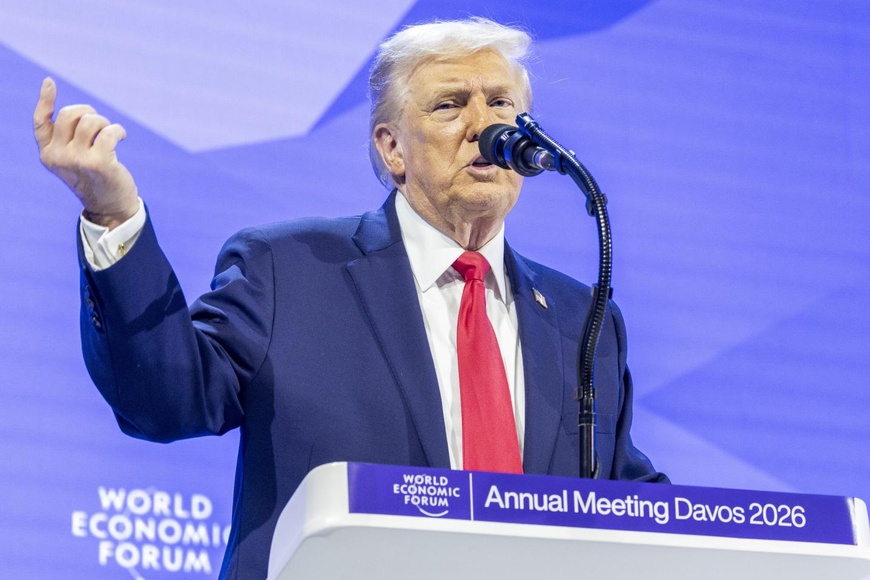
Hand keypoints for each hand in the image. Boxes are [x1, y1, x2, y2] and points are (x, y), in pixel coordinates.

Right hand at [34, 78, 138, 228]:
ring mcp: (76, 160)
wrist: (110, 206)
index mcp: (47, 154)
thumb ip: (67, 138)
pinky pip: (109, 132)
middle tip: (100, 124)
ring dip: (104, 122)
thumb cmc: (93, 177)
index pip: (40, 122)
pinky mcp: (98, 163)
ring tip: (110, 132)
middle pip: (68, 114)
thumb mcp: (73, 158)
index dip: (45, 100)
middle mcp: (57, 156)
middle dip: (88, 112)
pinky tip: (121, 136)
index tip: (50, 82)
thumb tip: (78, 111)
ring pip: (89, 121)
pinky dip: (118, 130)